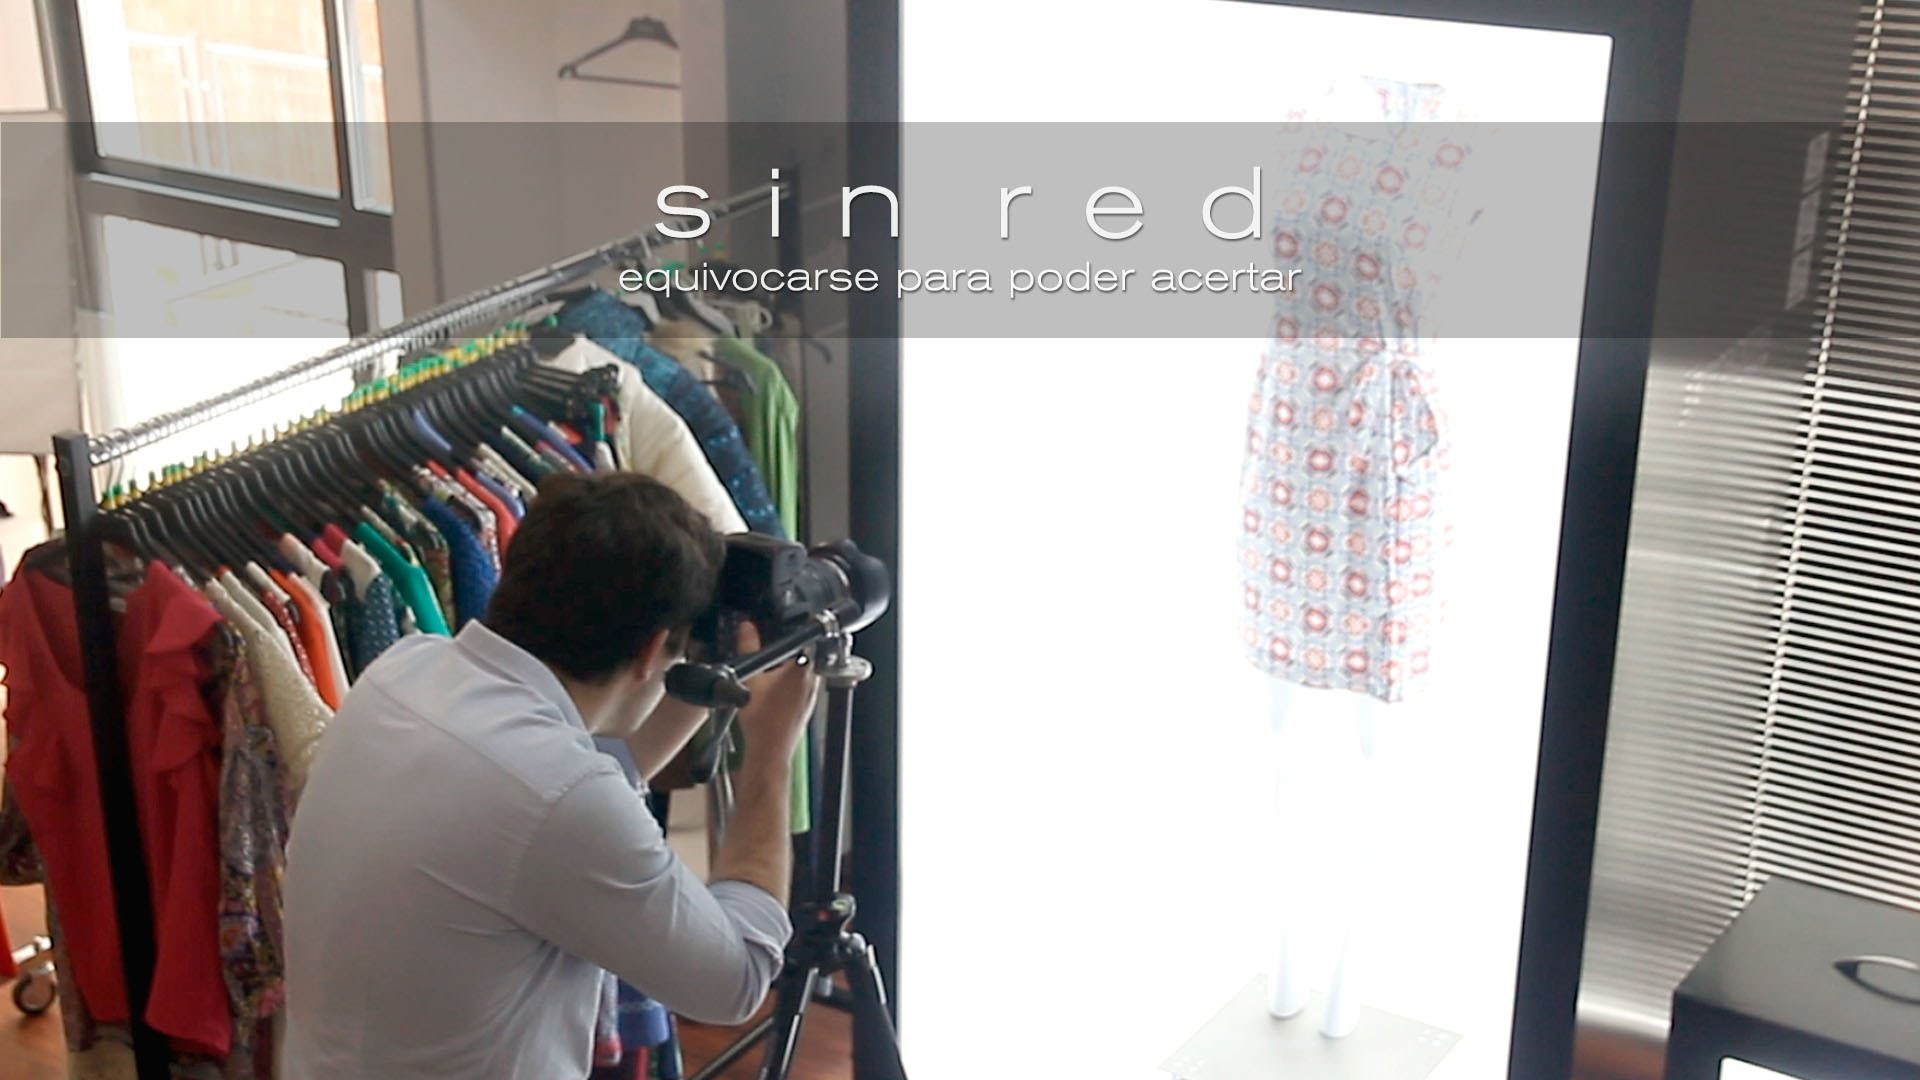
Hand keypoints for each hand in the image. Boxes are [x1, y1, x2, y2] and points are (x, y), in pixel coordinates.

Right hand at [732, 622, 820, 767]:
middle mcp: (813, 679)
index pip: (803, 638)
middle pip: (804, 653)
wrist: (769, 749)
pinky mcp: (808, 705)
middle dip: (786, 652)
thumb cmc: (762, 719)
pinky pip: (801, 687)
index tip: (779, 631)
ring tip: (769, 675)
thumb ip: (749, 647)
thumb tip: (746, 629)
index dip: (791, 631)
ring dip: (788, 669)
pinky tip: (773, 693)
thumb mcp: (751, 677)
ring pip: (803, 671)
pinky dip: (789, 685)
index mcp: (803, 667)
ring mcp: (813, 693)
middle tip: (769, 654)